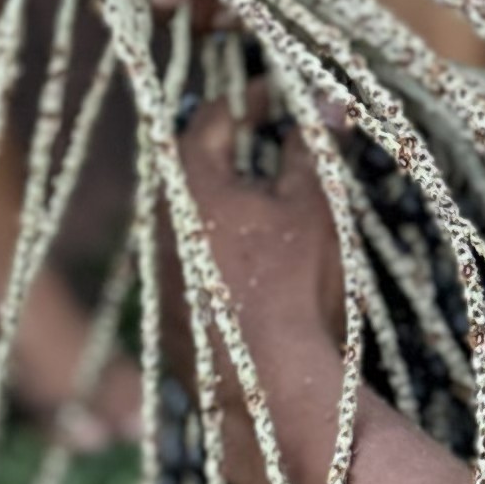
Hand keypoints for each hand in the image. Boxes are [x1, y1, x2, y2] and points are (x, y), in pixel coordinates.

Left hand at [180, 102, 350, 483]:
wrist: (270, 390)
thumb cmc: (294, 286)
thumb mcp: (315, 205)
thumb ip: (314, 148)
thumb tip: (327, 100)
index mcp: (187, 183)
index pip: (213, 117)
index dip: (253, 98)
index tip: (284, 94)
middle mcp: (158, 223)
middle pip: (190, 165)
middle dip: (232, 149)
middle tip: (274, 141)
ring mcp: (157, 273)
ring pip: (186, 218)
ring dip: (222, 203)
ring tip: (268, 203)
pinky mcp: (165, 316)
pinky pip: (188, 265)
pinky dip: (216, 252)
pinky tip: (252, 267)